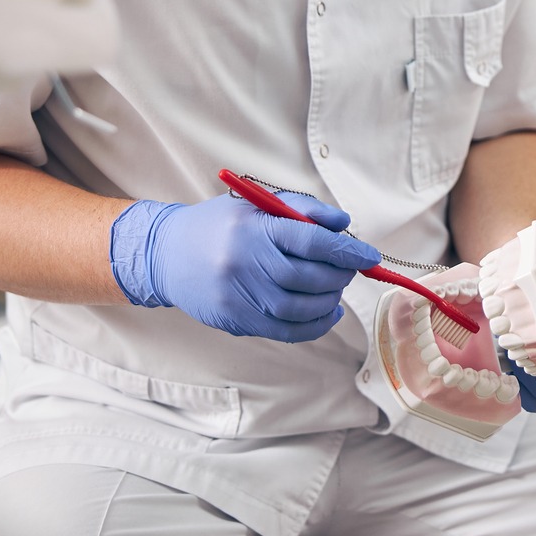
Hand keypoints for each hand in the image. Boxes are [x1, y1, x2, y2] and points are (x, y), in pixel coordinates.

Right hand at [109, 189, 379, 340]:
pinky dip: (314, 325)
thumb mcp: (256, 204)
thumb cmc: (221, 225)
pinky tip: (327, 313)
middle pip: (308, 276)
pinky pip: (285, 331)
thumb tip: (345, 225)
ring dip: (328, 300)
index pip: (310, 240)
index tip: (369, 256)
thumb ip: (303, 209)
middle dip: (339, 276)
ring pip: (299, 307)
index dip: (346, 250)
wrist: (166, 254)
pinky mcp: (234, 320)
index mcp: (252, 227)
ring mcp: (237, 295)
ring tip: (335, 289)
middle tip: (350, 270)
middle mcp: (243, 261)